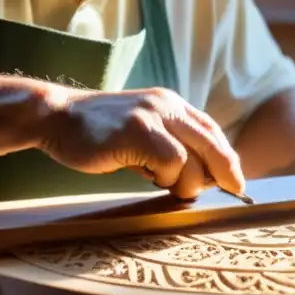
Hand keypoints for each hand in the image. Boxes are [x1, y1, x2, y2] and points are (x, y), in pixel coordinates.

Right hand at [37, 86, 244, 199]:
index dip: (226, 155)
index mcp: (169, 103)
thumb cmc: (98, 133)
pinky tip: (142, 174)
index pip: (210, 129)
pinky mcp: (139, 131)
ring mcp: (153, 116)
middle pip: (212, 141)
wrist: (58, 117)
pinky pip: (172, 162)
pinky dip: (164, 177)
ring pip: (193, 158)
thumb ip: (167, 145)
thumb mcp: (140, 131)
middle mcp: (167, 105)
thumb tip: (198, 178)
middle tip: (236, 191)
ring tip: (157, 180)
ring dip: (182, 180)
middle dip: (226, 170)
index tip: (236, 179)